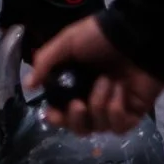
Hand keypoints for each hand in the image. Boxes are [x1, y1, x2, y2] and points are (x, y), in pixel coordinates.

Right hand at [25, 15, 163, 135]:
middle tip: (78, 104)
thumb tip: (28, 85)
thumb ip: (46, 62)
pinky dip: (116, 110)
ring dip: (99, 103)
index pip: (62, 112)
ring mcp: (114, 107)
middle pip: (80, 128)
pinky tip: (120, 90)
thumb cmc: (99, 37)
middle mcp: (93, 98)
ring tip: (106, 80)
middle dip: (76, 120)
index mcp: (75, 84)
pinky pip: (119, 126)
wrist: (135, 36)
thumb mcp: (66, 42)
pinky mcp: (134, 112)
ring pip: (99, 127)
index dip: (56, 118)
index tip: (53, 113)